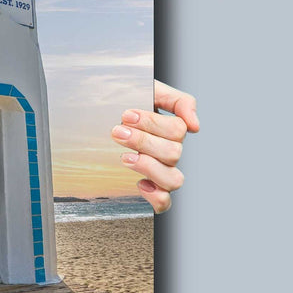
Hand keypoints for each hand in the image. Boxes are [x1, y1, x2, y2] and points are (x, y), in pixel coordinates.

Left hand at [113, 79, 198, 213]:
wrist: (97, 111)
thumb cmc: (124, 100)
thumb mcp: (150, 89)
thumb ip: (178, 100)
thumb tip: (195, 125)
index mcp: (172, 128)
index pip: (178, 130)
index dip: (152, 123)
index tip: (126, 115)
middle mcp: (169, 151)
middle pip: (174, 153)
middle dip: (143, 141)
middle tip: (118, 132)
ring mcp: (160, 171)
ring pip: (174, 180)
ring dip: (149, 167)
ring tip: (125, 157)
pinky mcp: (149, 188)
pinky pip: (164, 203)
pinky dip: (156, 197)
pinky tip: (140, 183)